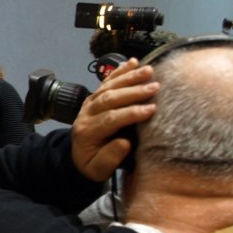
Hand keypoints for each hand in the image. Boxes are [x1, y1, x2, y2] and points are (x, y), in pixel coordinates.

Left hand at [71, 58, 158, 180]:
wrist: (76, 157)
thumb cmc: (91, 164)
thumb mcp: (98, 170)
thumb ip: (109, 158)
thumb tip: (125, 143)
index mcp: (87, 132)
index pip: (110, 119)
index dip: (130, 113)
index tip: (151, 110)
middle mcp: (86, 114)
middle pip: (108, 98)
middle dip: (132, 92)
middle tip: (155, 87)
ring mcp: (88, 103)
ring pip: (107, 87)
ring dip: (128, 77)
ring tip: (149, 70)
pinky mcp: (93, 97)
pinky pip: (105, 82)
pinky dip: (119, 71)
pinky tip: (132, 62)